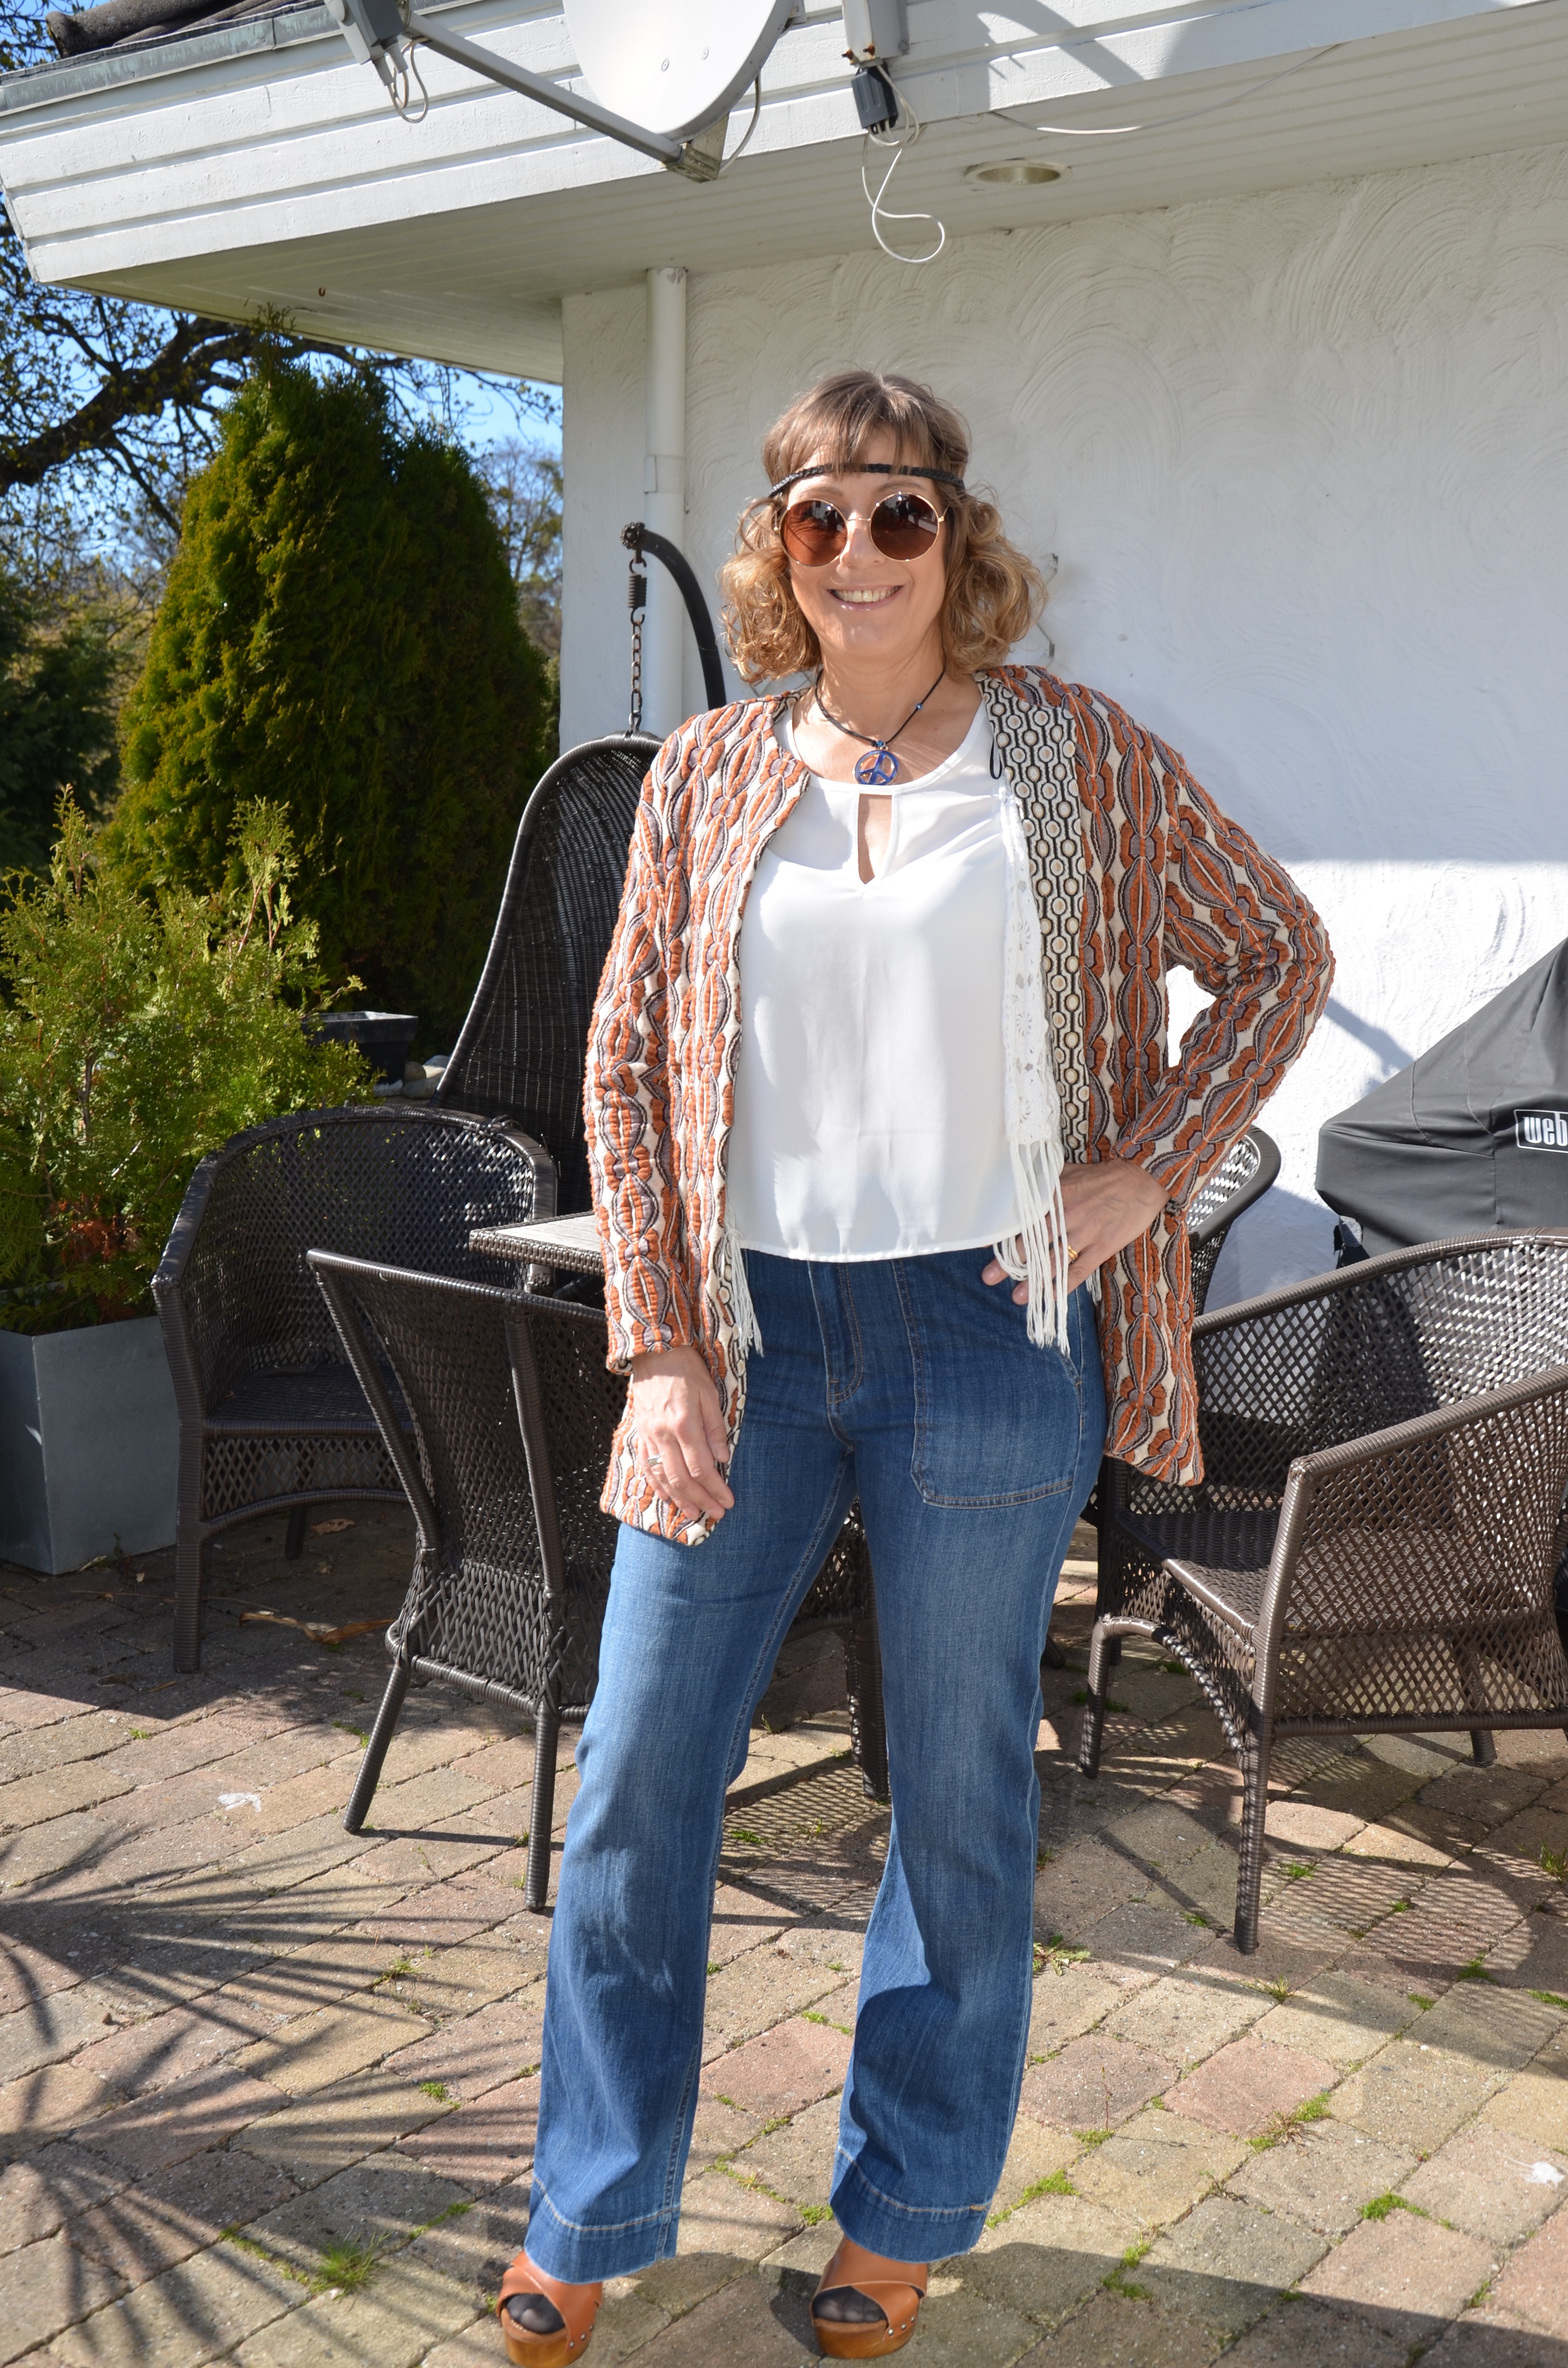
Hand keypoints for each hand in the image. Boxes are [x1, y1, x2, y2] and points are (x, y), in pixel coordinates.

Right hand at [627, 1343, 734, 1523]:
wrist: (654, 1352)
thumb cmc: (686, 1369)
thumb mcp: (709, 1392)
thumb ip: (715, 1427)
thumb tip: (723, 1458)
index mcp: (683, 1424)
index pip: (701, 1467)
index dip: (715, 1488)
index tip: (728, 1501)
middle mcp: (663, 1434)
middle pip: (682, 1479)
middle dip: (701, 1500)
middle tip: (716, 1514)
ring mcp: (649, 1436)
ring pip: (662, 1478)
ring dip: (679, 1499)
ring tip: (695, 1514)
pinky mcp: (640, 1433)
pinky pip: (646, 1466)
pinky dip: (657, 1486)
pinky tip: (667, 1498)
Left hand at [982, 1159, 1167, 1304]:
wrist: (1140, 1180)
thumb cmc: (1101, 1176)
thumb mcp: (1068, 1171)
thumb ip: (1044, 1181)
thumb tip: (1018, 1185)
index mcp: (1054, 1196)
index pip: (1023, 1218)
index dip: (1002, 1233)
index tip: (984, 1246)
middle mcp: (1066, 1216)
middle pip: (1033, 1242)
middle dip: (1009, 1262)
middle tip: (989, 1277)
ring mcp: (1085, 1233)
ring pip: (1054, 1260)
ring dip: (1034, 1281)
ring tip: (1017, 1297)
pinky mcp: (1102, 1247)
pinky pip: (1080, 1270)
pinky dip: (1065, 1285)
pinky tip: (1051, 1298)